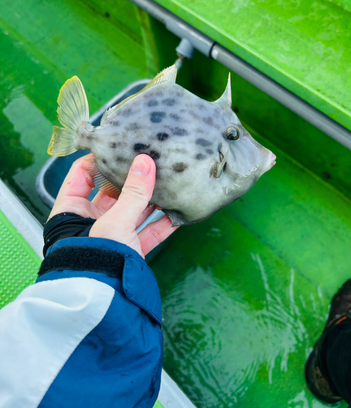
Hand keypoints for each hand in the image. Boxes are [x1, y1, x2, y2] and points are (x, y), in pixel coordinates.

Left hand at [49, 154, 177, 257]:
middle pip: (113, 191)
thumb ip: (133, 192)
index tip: (120, 145)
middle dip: (133, 178)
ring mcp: (112, 236)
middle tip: (151, 160)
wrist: (104, 304)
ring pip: (134, 210)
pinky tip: (177, 211)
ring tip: (169, 181)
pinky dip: (162, 223)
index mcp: (73, 210)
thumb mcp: (115, 221)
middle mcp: (91, 221)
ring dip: (151, 199)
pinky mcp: (130, 250)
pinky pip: (148, 232)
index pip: (82, 175)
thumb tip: (146, 161)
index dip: (99, 158)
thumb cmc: (96, 259)